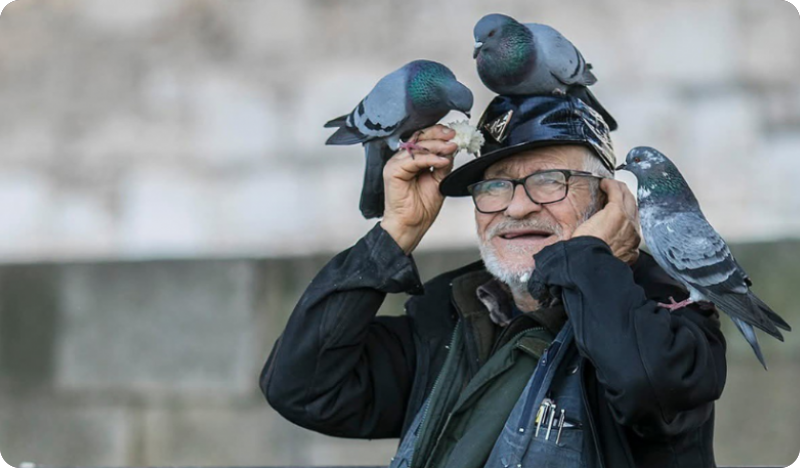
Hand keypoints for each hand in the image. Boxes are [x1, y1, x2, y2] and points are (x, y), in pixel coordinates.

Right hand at [380, 125, 457, 253]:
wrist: (411, 225)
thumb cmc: (421, 208)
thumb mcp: (439, 180)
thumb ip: (442, 164)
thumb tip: (451, 149)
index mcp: (412, 160)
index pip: (424, 139)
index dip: (438, 134)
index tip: (454, 135)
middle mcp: (402, 159)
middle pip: (419, 138)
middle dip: (438, 135)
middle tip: (453, 136)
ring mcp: (396, 164)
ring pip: (417, 147)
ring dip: (436, 146)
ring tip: (450, 148)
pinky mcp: (393, 171)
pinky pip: (413, 160)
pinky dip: (429, 159)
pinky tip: (441, 161)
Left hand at [572, 178, 640, 263]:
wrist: (591, 263)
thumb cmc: (592, 264)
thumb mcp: (605, 262)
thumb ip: (608, 256)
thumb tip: (599, 254)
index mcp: (631, 249)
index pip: (632, 229)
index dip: (625, 218)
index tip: (618, 215)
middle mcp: (633, 235)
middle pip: (634, 212)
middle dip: (626, 201)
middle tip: (617, 194)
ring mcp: (628, 222)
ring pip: (629, 200)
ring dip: (620, 191)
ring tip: (611, 187)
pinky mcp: (617, 211)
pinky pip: (618, 193)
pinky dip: (612, 186)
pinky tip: (605, 183)